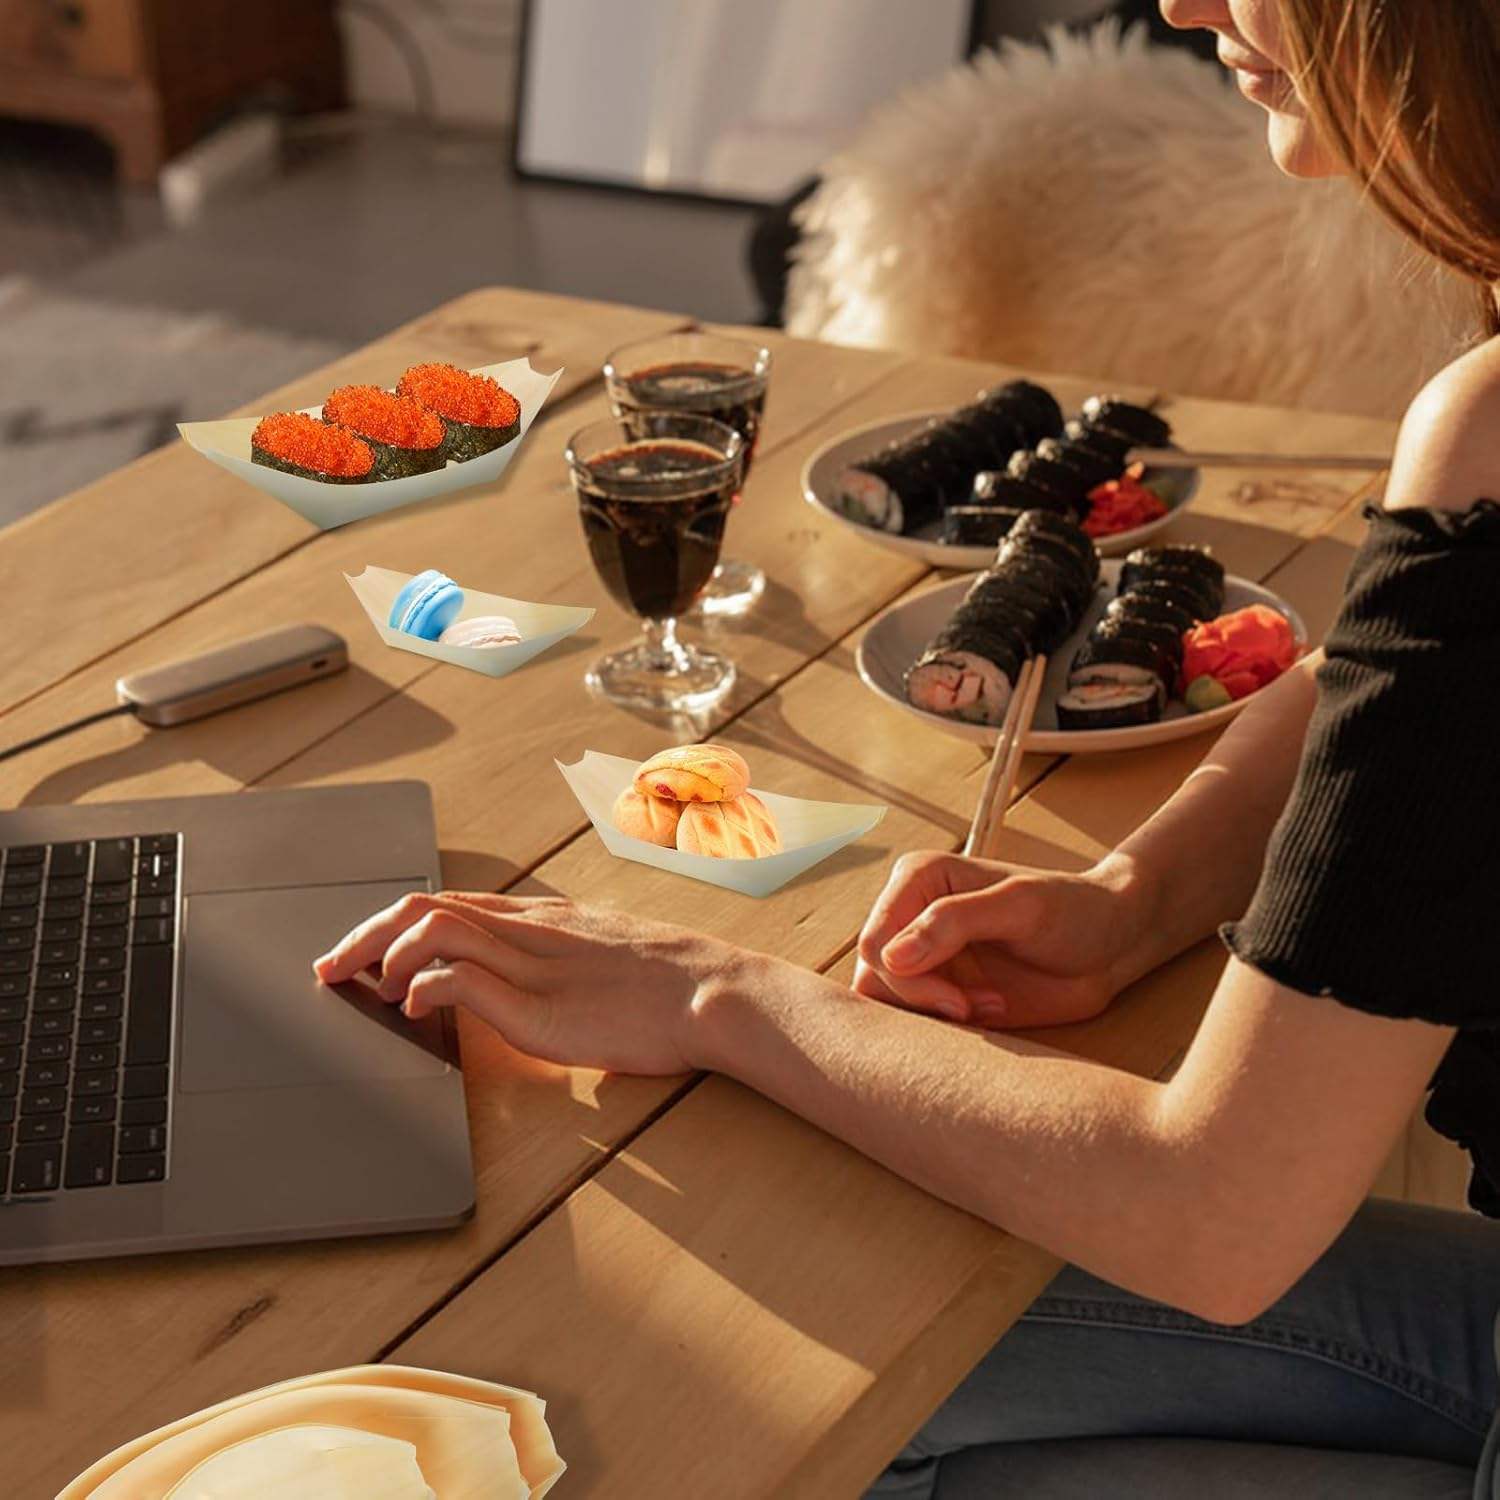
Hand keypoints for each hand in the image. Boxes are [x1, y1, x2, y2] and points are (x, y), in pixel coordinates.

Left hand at [313, 891, 728, 1075]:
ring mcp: (531, 962)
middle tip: (328, 968)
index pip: (447, 902)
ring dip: (385, 956)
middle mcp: (528, 928)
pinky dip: (422, 988)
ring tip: (372, 989)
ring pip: (432, 928)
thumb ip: (559, 963)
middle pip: (423, 906)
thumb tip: (525, 984)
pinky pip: (460, 978)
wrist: (713, 992)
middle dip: (363, 934)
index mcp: (542, 918)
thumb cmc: (670, 985)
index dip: (389, 923)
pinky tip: (415, 1010)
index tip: (356, 951)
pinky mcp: (537, 1005)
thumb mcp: (604, 957)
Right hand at [853, 851, 1152, 1028]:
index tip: (957, 998)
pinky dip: (944, 1030)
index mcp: (918, 880)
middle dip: (921, 1002)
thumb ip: (954, 922)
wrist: (1110, 945)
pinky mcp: (940, 990)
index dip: (907, 978)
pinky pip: (912, 1021)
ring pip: (884, 1004)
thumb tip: (891, 956)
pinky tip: (988, 1013)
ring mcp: (923, 956)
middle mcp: (910, 917)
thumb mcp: (1021, 906)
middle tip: (972, 1008)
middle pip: (873, 977)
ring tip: (984, 1008)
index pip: (874, 942)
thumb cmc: (1073, 910)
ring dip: (932, 1017)